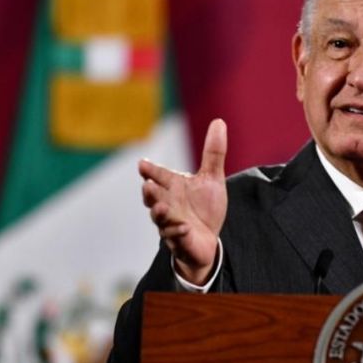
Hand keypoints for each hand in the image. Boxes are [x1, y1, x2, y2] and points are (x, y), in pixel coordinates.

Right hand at [140, 118, 227, 284]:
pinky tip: (185, 228)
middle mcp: (167, 204)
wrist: (208, 239)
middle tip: (148, 186)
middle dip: (150, 193)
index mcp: (173, 187)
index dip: (150, 170)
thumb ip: (214, 152)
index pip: (158, 176)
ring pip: (160, 219)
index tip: (142, 164)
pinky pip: (176, 238)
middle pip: (154, 198)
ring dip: (160, 213)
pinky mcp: (180, 241)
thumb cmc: (205, 207)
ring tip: (163, 208)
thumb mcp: (212, 178)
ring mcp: (170, 223)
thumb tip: (219, 121)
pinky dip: (179, 233)